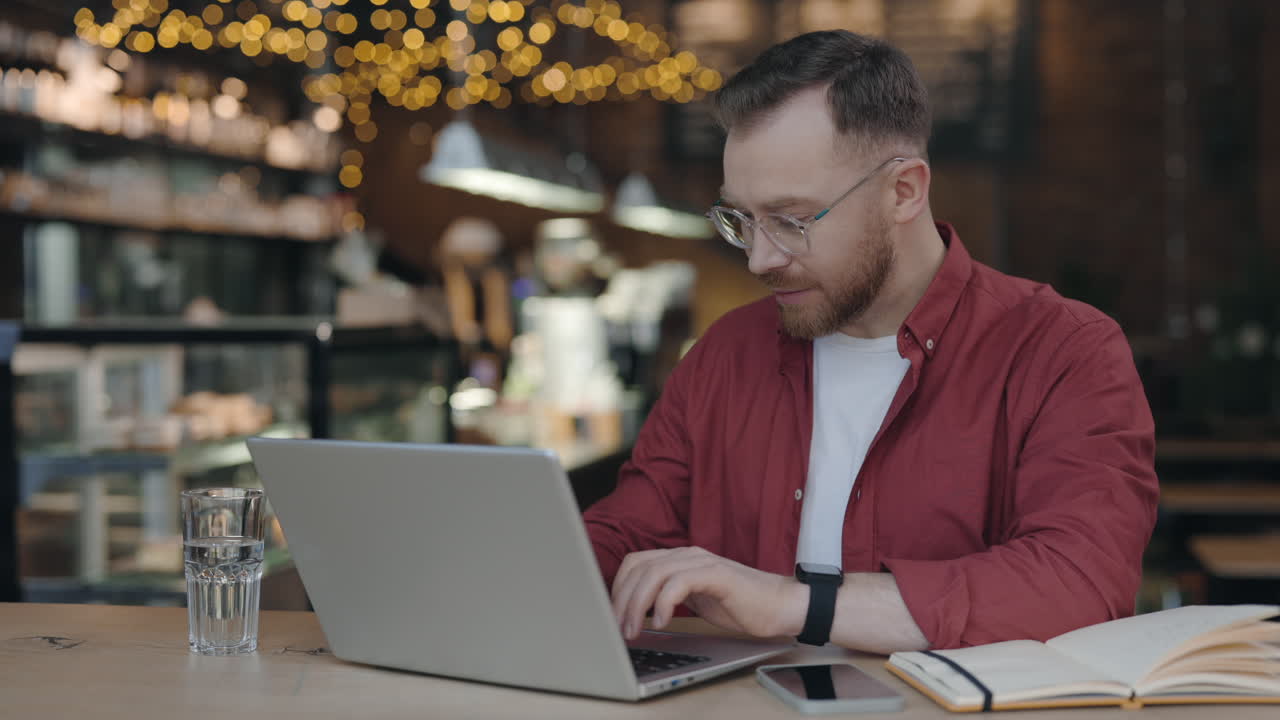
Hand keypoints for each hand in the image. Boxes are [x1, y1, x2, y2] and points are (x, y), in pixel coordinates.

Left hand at [610, 546, 807, 640]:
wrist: (779, 605)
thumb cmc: (739, 605)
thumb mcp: (695, 600)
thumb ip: (668, 597)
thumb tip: (635, 613)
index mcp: (680, 559)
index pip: (636, 563)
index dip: (618, 588)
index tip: (612, 616)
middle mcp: (687, 554)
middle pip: (639, 567)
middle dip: (621, 599)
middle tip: (618, 629)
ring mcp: (702, 562)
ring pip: (653, 573)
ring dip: (637, 604)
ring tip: (634, 629)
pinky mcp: (716, 574)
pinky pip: (678, 583)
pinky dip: (663, 603)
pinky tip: (661, 622)